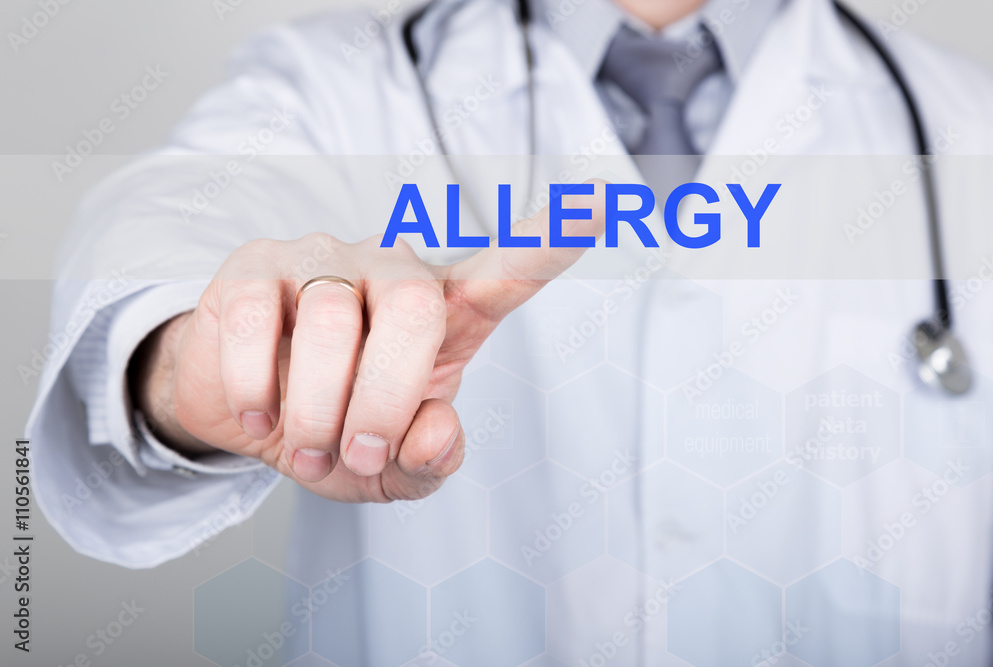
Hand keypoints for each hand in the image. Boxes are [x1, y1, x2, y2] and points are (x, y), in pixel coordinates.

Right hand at [132, 183, 605, 502]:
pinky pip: (255, 318)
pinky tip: (259, 416)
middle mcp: (390, 271)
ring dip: (317, 409)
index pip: (503, 272)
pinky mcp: (255, 265)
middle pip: (414, 306)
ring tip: (307, 448)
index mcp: (443, 314)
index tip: (600, 203)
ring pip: (329, 318)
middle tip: (360, 453)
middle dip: (386, 397)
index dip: (548, 242)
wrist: (247, 413)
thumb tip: (434, 432)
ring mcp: (323, 259)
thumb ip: (427, 460)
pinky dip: (256, 386)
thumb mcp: (390, 468)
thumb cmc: (337, 429)